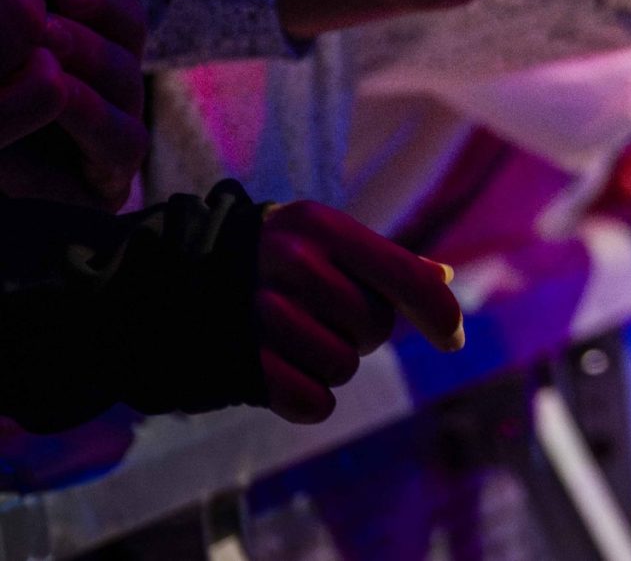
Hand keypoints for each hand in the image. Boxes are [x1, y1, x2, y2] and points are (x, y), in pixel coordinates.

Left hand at [0, 0, 143, 207]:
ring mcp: (107, 145)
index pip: (119, 20)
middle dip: (91, 28)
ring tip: (45, 48)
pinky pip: (121, 142)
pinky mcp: (107, 186)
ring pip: (127, 88)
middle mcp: (102, 100)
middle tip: (46, 17)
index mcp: (80, 67)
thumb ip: (3, 16)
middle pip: (129, 48)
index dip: (102, 1)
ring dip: (91, 60)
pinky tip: (59, 95)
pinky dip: (90, 114)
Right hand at [256, 200, 463, 423]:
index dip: (440, 314)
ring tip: (297, 339)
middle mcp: (290, 263)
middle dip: (361, 332)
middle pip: (374, 328)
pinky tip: (284, 370)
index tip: (453, 341)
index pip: (404, 277)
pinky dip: (308, 397)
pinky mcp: (239, 363)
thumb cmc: (275, 260)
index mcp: (320, 226)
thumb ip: (385, 262)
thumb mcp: (325, 241)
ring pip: (343, 367)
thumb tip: (445, 279)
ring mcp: (259, 313)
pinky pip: (313, 403)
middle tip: (324, 317)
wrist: (177, 281)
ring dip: (330, 363)